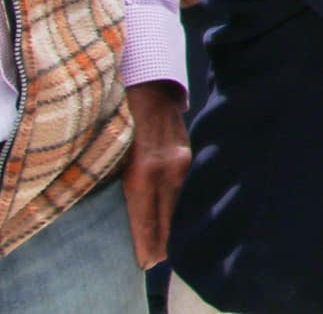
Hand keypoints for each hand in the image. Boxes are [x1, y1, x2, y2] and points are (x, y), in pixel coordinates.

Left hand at [120, 80, 189, 268]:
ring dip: (173, 224)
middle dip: (162, 241)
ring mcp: (182, 160)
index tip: (145, 263)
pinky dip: (179, 203)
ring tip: (166, 245)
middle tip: (155, 261)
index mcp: (144, 170)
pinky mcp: (188, 153)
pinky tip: (177, 213)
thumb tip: (126, 206)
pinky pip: (184, 186)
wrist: (151, 83)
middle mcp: (168, 169)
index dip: (146, 243)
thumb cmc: (119, 114)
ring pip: (179, 202)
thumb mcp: (109, 150)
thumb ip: (119, 178)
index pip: (146, 218)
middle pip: (167, 216)